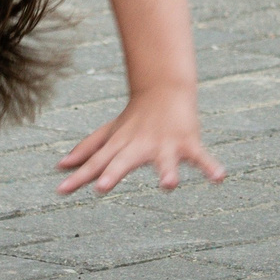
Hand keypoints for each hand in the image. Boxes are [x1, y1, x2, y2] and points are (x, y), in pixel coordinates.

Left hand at [56, 86, 224, 195]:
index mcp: (119, 146)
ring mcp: (164, 145)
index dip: (78, 176)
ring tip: (169, 185)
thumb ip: (86, 151)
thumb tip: (59, 166)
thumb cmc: (134, 117)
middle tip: (100, 188)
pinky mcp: (187, 143)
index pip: (95, 163)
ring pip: (164, 160)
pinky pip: (201, 157)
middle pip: (123, 161)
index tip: (60, 190)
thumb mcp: (110, 134)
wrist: (164, 88)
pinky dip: (210, 166)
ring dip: (167, 171)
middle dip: (112, 173)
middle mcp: (139, 146)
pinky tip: (219, 178)